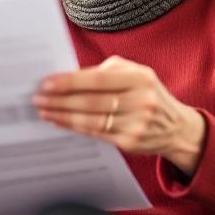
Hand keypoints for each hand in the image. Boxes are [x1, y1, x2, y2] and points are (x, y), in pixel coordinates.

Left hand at [32, 55, 206, 175]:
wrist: (177, 126)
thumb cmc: (146, 93)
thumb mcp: (135, 73)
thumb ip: (105, 72)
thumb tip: (68, 78)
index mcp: (141, 78)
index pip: (98, 79)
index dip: (70, 82)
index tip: (46, 83)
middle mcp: (141, 101)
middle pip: (92, 101)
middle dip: (60, 100)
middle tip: (38, 98)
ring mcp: (137, 124)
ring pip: (91, 120)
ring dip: (62, 115)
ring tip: (44, 110)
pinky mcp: (131, 142)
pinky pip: (96, 133)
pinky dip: (74, 127)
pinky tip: (59, 121)